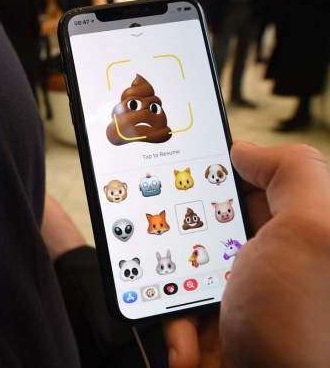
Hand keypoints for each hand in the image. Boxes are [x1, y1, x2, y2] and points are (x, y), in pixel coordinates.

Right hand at [164, 141, 329, 366]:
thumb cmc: (309, 335)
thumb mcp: (316, 235)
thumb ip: (293, 174)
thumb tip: (247, 149)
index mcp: (299, 232)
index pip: (254, 180)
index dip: (218, 168)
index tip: (184, 162)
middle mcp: (273, 261)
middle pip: (208, 217)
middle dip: (182, 226)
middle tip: (179, 236)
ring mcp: (241, 296)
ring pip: (182, 260)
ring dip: (169, 276)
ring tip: (181, 293)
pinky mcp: (215, 327)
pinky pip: (174, 304)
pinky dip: (170, 319)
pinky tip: (190, 336)